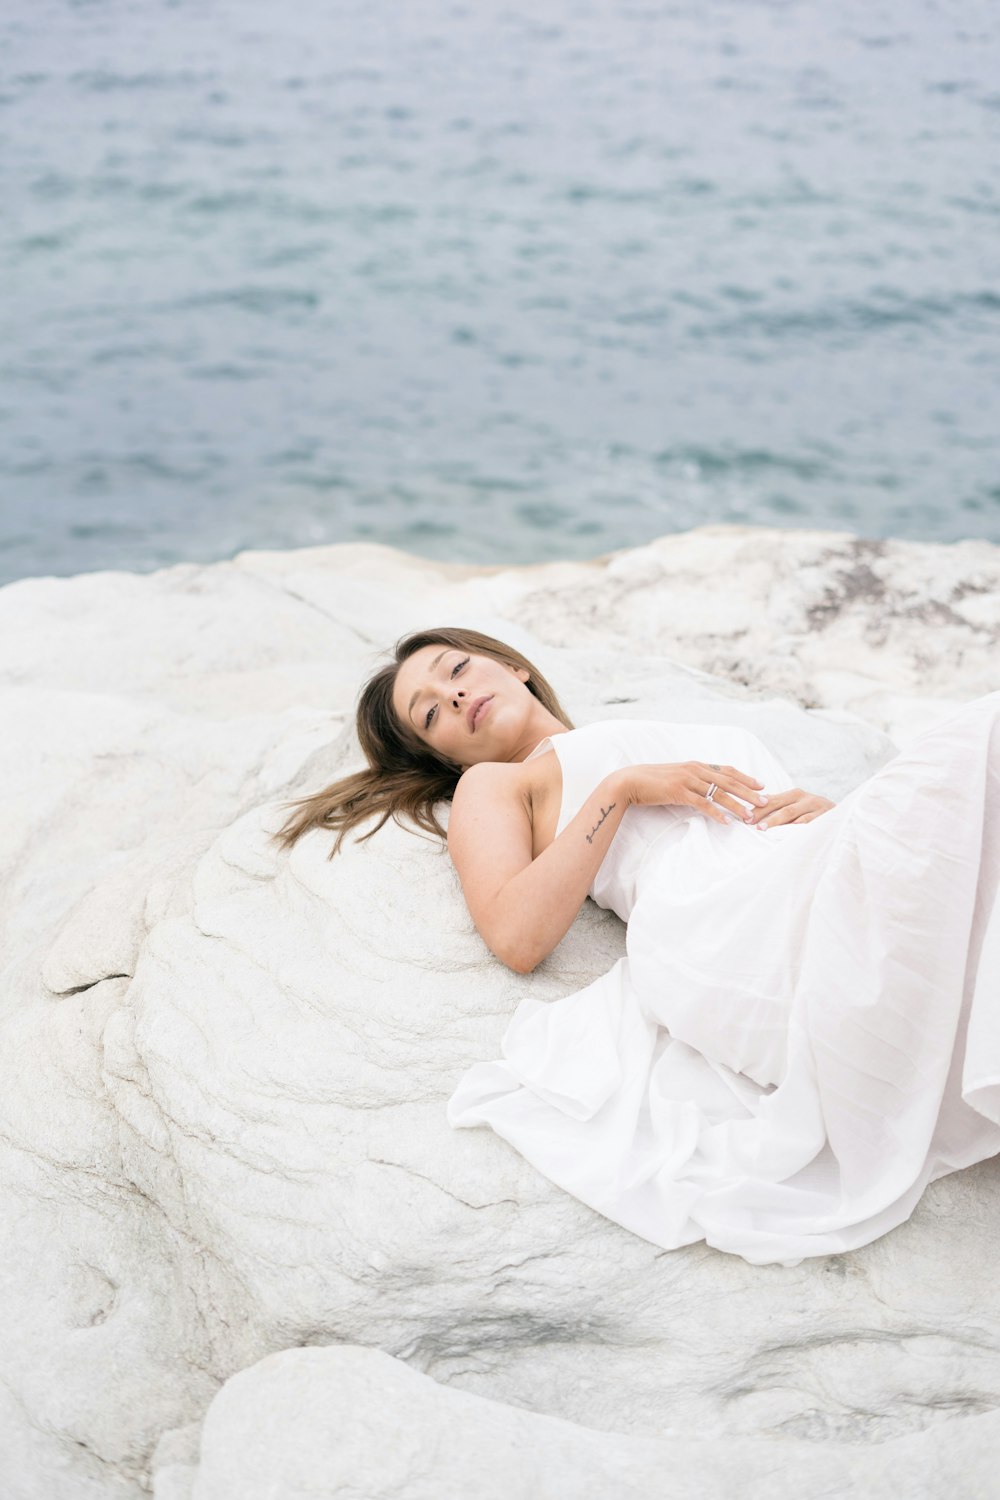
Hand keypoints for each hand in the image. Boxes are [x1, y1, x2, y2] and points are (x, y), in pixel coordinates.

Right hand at [620, 761, 769, 827]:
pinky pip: (702, 804)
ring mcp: (687, 780)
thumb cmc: (652, 781)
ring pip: (719, 793)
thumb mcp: (676, 776)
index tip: (761, 785)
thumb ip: (692, 779)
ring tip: (750, 816)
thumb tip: (706, 787)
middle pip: (729, 781)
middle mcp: (695, 770)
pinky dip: (716, 813)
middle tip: (764, 801)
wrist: (630, 781)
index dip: (745, 777)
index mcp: (696, 765)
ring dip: (736, 805)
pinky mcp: (678, 792)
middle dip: (748, 791)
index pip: (727, 770)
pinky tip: (726, 822)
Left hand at [744, 788, 835, 829]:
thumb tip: (753, 810)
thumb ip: (779, 807)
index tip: (745, 818)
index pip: (773, 800)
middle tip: (752, 825)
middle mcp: (806, 798)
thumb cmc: (814, 813)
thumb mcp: (797, 807)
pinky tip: (787, 834)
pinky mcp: (826, 817)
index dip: (759, 808)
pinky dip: (797, 828)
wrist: (845, 815)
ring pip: (794, 815)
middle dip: (765, 815)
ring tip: (764, 829)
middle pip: (782, 806)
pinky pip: (809, 823)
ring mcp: (817, 807)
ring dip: (777, 822)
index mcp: (796, 794)